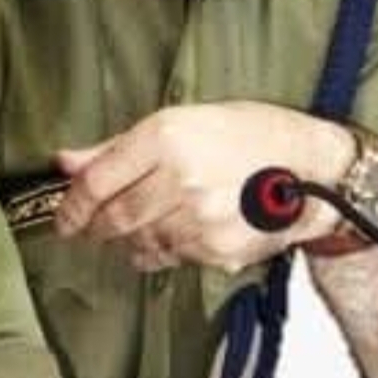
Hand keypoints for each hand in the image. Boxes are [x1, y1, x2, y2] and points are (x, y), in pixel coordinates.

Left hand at [54, 100, 353, 273]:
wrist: (312, 167)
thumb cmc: (250, 133)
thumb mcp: (183, 119)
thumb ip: (118, 145)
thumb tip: (66, 160)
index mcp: (166, 136)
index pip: (98, 181)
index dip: (72, 203)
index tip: (65, 215)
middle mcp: (180, 178)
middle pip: (114, 217)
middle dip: (95, 225)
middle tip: (88, 226)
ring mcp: (200, 219)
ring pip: (140, 241)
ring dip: (127, 239)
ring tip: (135, 225)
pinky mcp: (217, 250)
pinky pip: (171, 257)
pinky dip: (160, 250)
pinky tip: (171, 233)